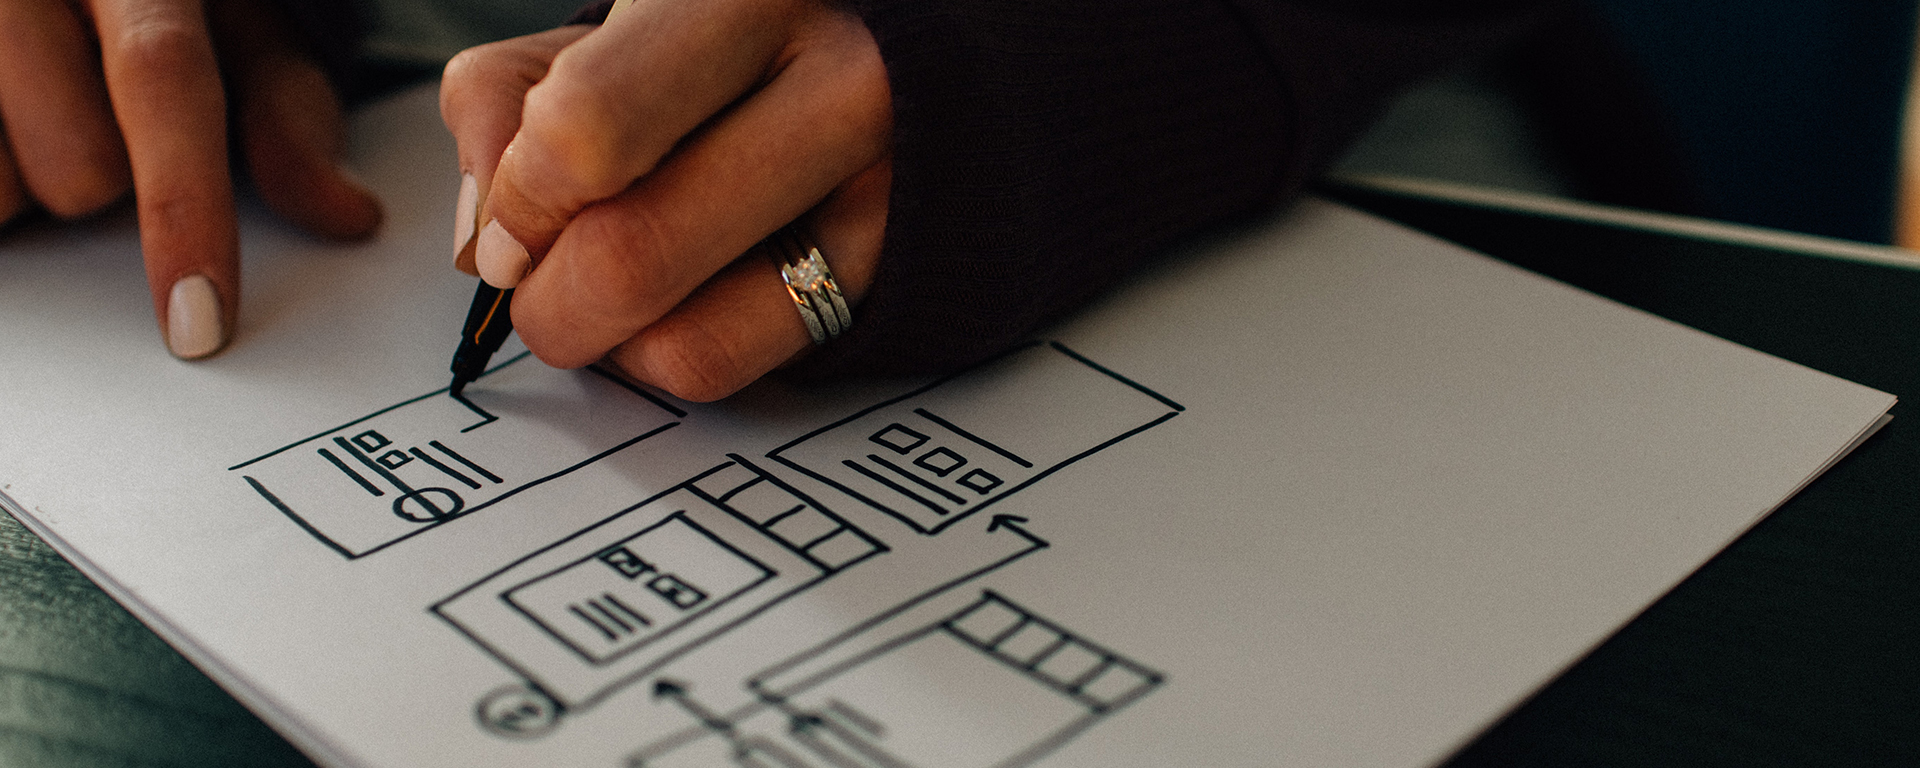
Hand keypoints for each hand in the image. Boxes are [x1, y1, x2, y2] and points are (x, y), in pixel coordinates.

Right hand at [0, 0, 380, 357]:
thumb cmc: (166, 6)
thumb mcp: (244, 37)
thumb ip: (291, 116)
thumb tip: (348, 215)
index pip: (164, 78)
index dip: (186, 205)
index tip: (200, 318)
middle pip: (82, 162)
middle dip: (110, 183)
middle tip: (109, 128)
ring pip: (4, 189)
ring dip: (32, 182)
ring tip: (44, 119)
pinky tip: (9, 137)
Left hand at [440, 0, 891, 401]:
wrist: (902, 65)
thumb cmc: (732, 44)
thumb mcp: (608, 26)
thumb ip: (508, 98)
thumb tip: (483, 239)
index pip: (589, 128)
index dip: (521, 197)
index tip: (510, 216)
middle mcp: (840, 85)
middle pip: (630, 255)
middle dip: (546, 299)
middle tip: (537, 281)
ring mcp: (883, 193)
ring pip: (678, 337)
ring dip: (603, 340)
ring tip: (610, 286)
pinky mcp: (891, 278)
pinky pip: (728, 367)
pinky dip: (666, 355)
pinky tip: (677, 302)